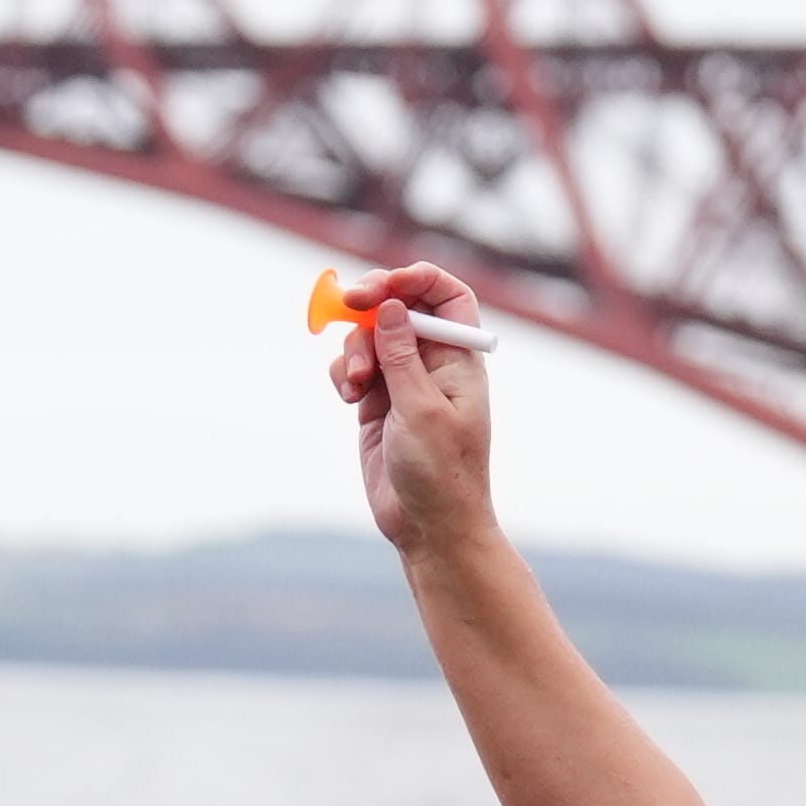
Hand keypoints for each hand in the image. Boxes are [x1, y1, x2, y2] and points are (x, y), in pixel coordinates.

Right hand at [325, 260, 494, 550]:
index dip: (418, 279)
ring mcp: (404, 382)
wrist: (428, 525)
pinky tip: (349, 398)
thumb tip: (392, 307)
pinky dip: (345, 372)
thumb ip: (402, 356)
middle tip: (349, 303)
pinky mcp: (378, 402)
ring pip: (370, 337)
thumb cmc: (441, 472)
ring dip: (355, 348)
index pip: (447, 297)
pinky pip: (354, 366)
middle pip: (401, 307)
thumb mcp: (421, 409)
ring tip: (357, 384)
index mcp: (459, 360)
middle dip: (373, 302)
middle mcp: (434, 365)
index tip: (385, 284)